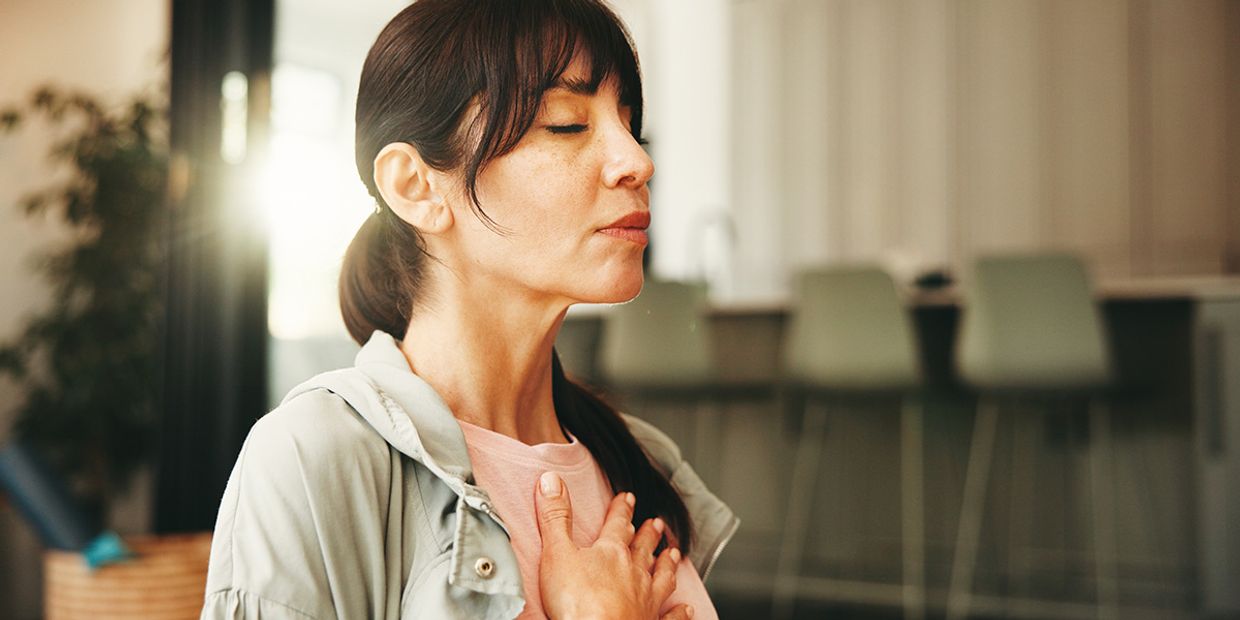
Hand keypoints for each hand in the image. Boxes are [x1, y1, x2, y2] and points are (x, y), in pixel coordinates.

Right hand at [536, 471, 692, 619]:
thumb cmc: (577, 601)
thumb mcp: (557, 553)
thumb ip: (555, 517)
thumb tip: (551, 479)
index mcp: (611, 553)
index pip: (617, 524)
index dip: (622, 510)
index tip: (628, 498)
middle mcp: (634, 573)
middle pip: (643, 549)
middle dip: (648, 535)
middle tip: (657, 523)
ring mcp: (646, 600)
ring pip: (661, 577)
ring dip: (666, 564)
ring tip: (672, 553)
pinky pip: (670, 616)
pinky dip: (679, 612)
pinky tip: (687, 608)